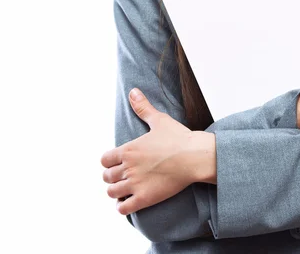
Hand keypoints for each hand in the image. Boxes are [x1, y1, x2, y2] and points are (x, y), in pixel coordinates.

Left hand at [100, 88, 198, 215]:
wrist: (194, 156)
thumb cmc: (178, 138)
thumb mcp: (159, 120)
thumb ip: (143, 107)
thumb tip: (133, 91)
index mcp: (128, 150)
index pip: (104, 160)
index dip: (109, 162)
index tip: (117, 162)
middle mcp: (128, 168)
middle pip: (106, 177)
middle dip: (112, 176)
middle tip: (122, 175)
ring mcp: (135, 184)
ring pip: (112, 192)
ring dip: (116, 191)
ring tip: (124, 189)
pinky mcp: (144, 198)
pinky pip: (123, 208)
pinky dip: (122, 207)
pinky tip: (128, 202)